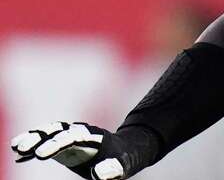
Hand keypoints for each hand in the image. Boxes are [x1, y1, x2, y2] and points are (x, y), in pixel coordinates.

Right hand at [11, 121, 141, 178]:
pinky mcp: (63, 143)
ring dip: (32, 138)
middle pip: (57, 131)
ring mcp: (70, 136)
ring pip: (48, 132)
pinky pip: (45, 142)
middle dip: (39, 138)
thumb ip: (112, 168)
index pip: (72, 137)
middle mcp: (79, 132)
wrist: (124, 150)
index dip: (56, 144)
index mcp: (93, 136)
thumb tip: (100, 174)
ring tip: (16, 147)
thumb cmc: (123, 159)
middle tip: (22, 148)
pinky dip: (33, 148)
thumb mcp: (121, 165)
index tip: (40, 154)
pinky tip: (18, 157)